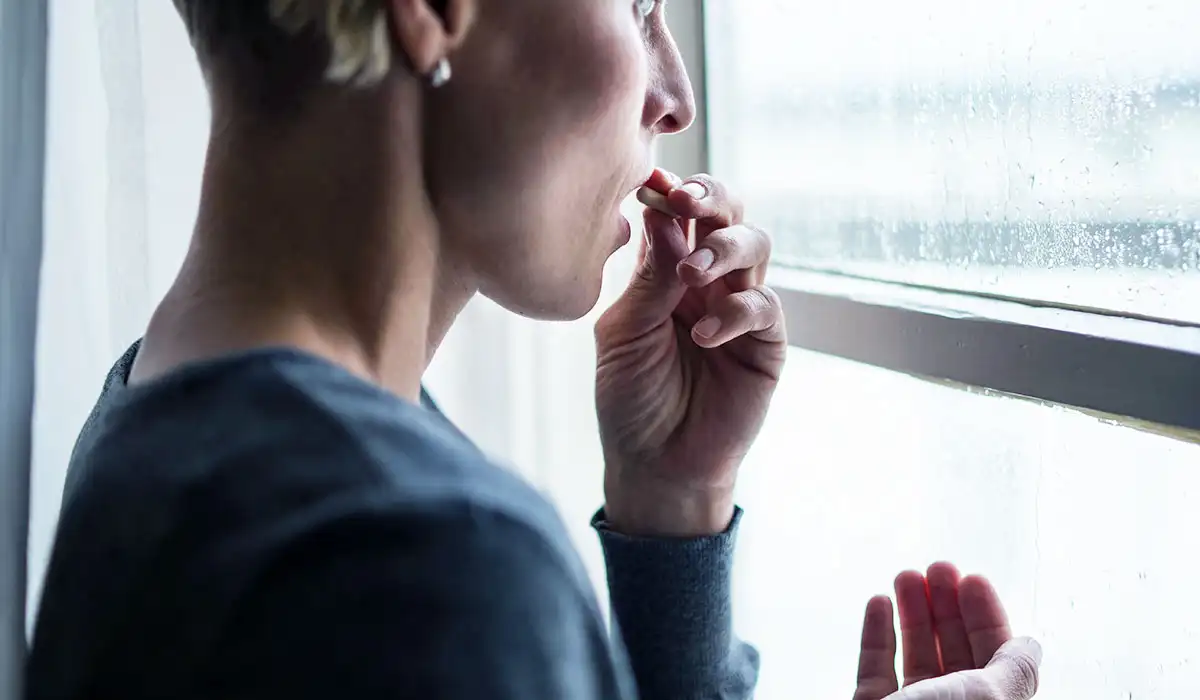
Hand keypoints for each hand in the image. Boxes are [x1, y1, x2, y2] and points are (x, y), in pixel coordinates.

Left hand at [594, 169, 786, 535]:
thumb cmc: (630, 398)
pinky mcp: (765, 344)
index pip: (679, 213)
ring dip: (725, 247)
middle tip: (685, 201)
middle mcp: (708, 279)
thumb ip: (647, 278)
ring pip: (755, 245)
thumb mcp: (623, 333)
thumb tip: (660, 212)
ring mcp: (739, 308)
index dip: (671, 190)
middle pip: (727, 212)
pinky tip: (702, 335)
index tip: (651, 181)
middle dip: (710, 197)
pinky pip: (763, 306)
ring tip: (692, 273)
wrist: (655, 463)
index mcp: (666, 269)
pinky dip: (734, 311)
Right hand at [854, 563, 1041, 699]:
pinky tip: (878, 603)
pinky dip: (876, 634)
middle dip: (949, 608)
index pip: (998, 664)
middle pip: (957, 656)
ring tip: (906, 575)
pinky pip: (874, 671)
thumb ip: (1014, 671)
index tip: (972, 579)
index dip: (988, 619)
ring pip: (915, 658)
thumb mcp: (989, 699)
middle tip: (939, 568)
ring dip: (913, 613)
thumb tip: (1031, 646)